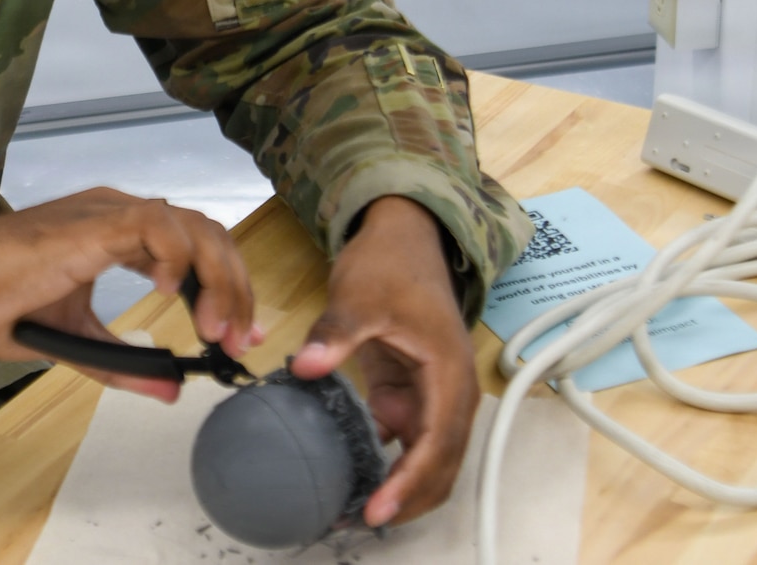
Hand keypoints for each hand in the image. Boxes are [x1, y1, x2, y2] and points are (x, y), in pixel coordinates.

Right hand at [0, 187, 261, 401]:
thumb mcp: (72, 340)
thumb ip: (121, 362)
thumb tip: (171, 390)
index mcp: (116, 234)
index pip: (194, 248)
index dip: (226, 289)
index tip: (238, 336)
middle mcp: (119, 214)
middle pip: (208, 234)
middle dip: (236, 288)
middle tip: (239, 340)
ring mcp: (107, 214)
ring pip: (194, 227)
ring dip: (217, 280)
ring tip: (213, 329)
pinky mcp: (92, 224)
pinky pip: (158, 226)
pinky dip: (177, 258)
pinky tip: (167, 296)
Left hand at [291, 196, 475, 527]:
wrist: (402, 236)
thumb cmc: (390, 264)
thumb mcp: (360, 295)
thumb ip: (336, 333)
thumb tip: (306, 366)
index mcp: (449, 372)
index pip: (437, 442)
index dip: (410, 482)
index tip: (378, 510)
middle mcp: (450, 391)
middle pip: (441, 464)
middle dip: (407, 500)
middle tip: (358, 520)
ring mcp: (432, 395)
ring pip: (427, 458)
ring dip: (399, 488)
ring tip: (351, 510)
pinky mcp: (411, 393)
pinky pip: (406, 440)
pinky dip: (387, 464)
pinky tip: (352, 477)